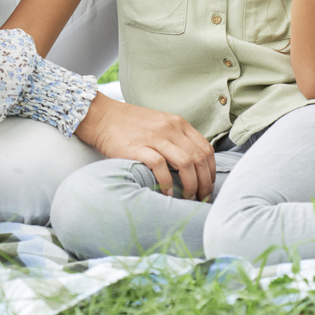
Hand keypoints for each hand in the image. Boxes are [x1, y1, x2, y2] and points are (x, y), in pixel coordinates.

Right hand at [75, 93, 216, 200]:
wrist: (103, 117)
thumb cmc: (133, 126)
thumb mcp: (161, 125)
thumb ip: (178, 140)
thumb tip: (195, 167)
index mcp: (179, 124)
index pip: (206, 149)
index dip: (211, 171)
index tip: (208, 186)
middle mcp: (170, 128)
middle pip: (199, 158)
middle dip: (204, 182)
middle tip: (202, 198)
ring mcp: (154, 137)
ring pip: (185, 163)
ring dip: (190, 184)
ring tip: (188, 197)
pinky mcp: (137, 147)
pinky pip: (160, 166)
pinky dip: (167, 182)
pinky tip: (167, 193)